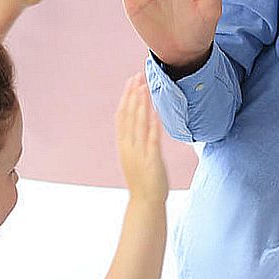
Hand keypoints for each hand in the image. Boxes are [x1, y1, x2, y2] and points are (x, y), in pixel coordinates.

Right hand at [115, 74, 168, 204]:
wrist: (145, 202)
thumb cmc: (143, 181)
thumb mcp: (135, 158)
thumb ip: (136, 142)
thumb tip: (141, 125)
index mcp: (124, 145)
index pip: (122, 116)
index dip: (126, 98)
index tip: (131, 82)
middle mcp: (129, 146)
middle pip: (129, 115)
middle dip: (133, 95)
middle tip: (137, 76)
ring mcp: (139, 152)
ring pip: (138, 123)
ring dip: (141, 104)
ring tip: (144, 87)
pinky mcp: (151, 159)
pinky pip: (152, 138)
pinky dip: (153, 124)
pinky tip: (155, 111)